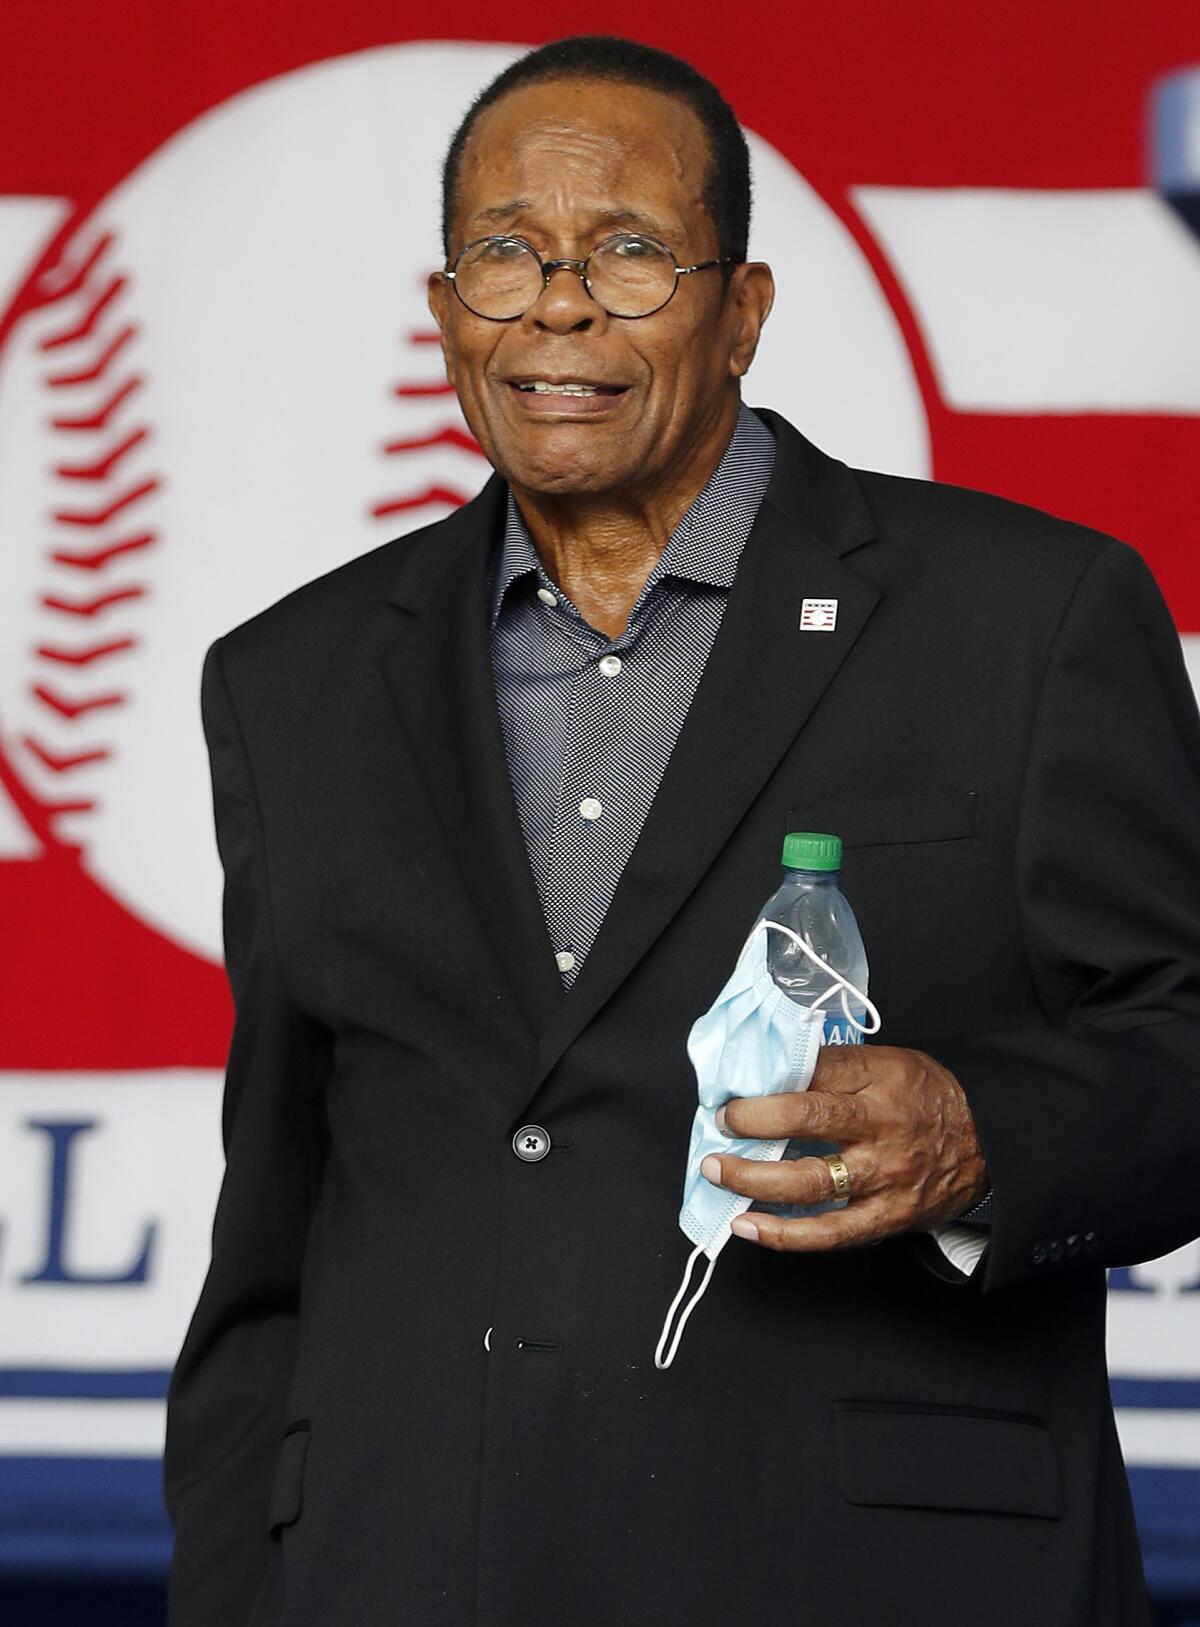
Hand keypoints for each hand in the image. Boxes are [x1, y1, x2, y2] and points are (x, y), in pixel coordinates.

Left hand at [702, 1046, 987, 1250]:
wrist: (991, 1143)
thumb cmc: (929, 1098)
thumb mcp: (892, 1064)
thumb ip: (838, 1067)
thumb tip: (773, 1070)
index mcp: (882, 1078)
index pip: (817, 1069)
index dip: (771, 1077)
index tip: (736, 1085)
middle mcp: (881, 1125)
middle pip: (807, 1120)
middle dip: (752, 1121)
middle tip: (720, 1122)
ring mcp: (883, 1176)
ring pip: (809, 1181)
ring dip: (753, 1179)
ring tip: (717, 1171)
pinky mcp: (886, 1217)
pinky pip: (829, 1232)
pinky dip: (783, 1234)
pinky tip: (747, 1226)